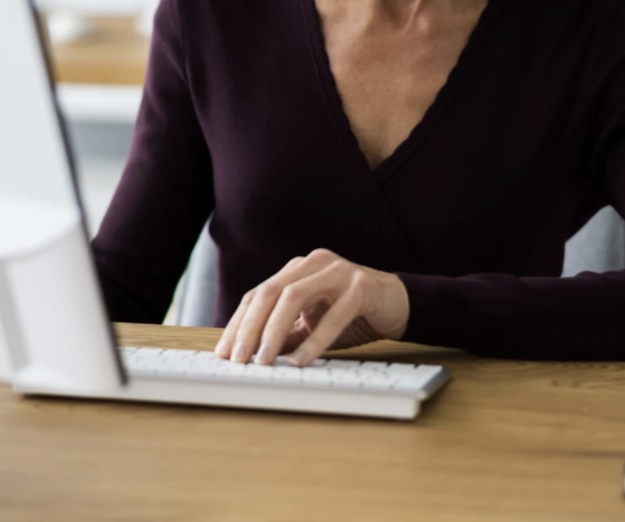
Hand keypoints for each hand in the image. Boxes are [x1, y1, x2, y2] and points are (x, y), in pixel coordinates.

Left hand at [213, 248, 408, 366]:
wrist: (400, 305)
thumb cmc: (353, 315)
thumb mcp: (312, 326)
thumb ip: (286, 335)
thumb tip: (252, 356)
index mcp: (297, 270)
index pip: (257, 295)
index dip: (238, 323)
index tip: (224, 353)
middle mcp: (313, 263)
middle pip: (269, 292)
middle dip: (249, 328)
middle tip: (239, 359)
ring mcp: (338, 271)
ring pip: (293, 297)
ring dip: (274, 331)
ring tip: (264, 361)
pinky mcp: (361, 287)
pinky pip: (333, 315)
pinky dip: (315, 340)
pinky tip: (302, 361)